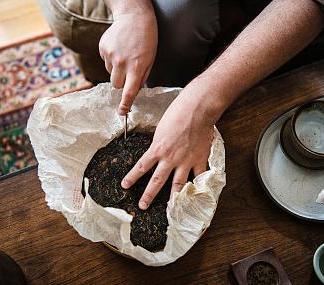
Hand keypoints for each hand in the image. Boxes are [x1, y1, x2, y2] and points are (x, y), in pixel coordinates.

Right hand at [99, 7, 156, 114]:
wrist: (134, 17)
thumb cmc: (146, 40)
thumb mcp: (150, 60)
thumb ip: (141, 77)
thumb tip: (133, 91)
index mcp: (137, 67)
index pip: (130, 91)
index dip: (125, 104)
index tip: (122, 113)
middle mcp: (122, 62)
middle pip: (116, 85)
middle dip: (122, 82)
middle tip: (129, 70)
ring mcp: (110, 55)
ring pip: (111, 74)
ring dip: (117, 69)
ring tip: (125, 55)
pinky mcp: (103, 48)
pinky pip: (105, 62)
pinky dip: (111, 59)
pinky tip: (119, 49)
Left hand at [121, 90, 214, 209]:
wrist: (196, 110)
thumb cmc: (177, 113)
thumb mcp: (161, 128)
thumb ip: (160, 142)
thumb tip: (159, 149)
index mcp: (158, 149)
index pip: (141, 167)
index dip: (132, 177)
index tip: (124, 186)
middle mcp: (170, 158)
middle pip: (157, 181)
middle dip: (148, 195)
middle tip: (142, 206)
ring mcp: (185, 161)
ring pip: (177, 184)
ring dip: (173, 197)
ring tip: (170, 209)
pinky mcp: (199, 159)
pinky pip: (199, 176)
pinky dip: (198, 185)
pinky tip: (197, 193)